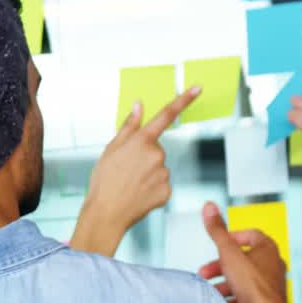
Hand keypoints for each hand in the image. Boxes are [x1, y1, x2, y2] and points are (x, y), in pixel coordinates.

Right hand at [71, 89, 199, 255]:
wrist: (106, 214)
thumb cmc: (104, 181)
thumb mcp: (111, 149)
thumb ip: (128, 126)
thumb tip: (139, 106)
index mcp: (142, 141)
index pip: (166, 115)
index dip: (183, 100)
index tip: (197, 88)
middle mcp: (157, 155)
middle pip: (156, 149)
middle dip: (144, 156)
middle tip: (126, 170)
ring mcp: (164, 173)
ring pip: (159, 168)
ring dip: (148, 173)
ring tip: (130, 184)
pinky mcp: (167, 191)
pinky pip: (162, 184)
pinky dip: (152, 188)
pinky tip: (138, 194)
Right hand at [199, 202, 301, 302]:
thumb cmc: (254, 286)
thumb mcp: (229, 253)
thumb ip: (217, 231)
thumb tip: (209, 206)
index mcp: (268, 249)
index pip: (251, 235)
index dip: (232, 238)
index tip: (218, 244)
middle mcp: (272, 266)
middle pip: (242, 260)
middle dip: (220, 265)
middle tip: (204, 272)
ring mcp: (270, 286)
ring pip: (242, 280)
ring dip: (223, 284)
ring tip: (209, 290)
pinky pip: (245, 298)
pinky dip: (231, 300)